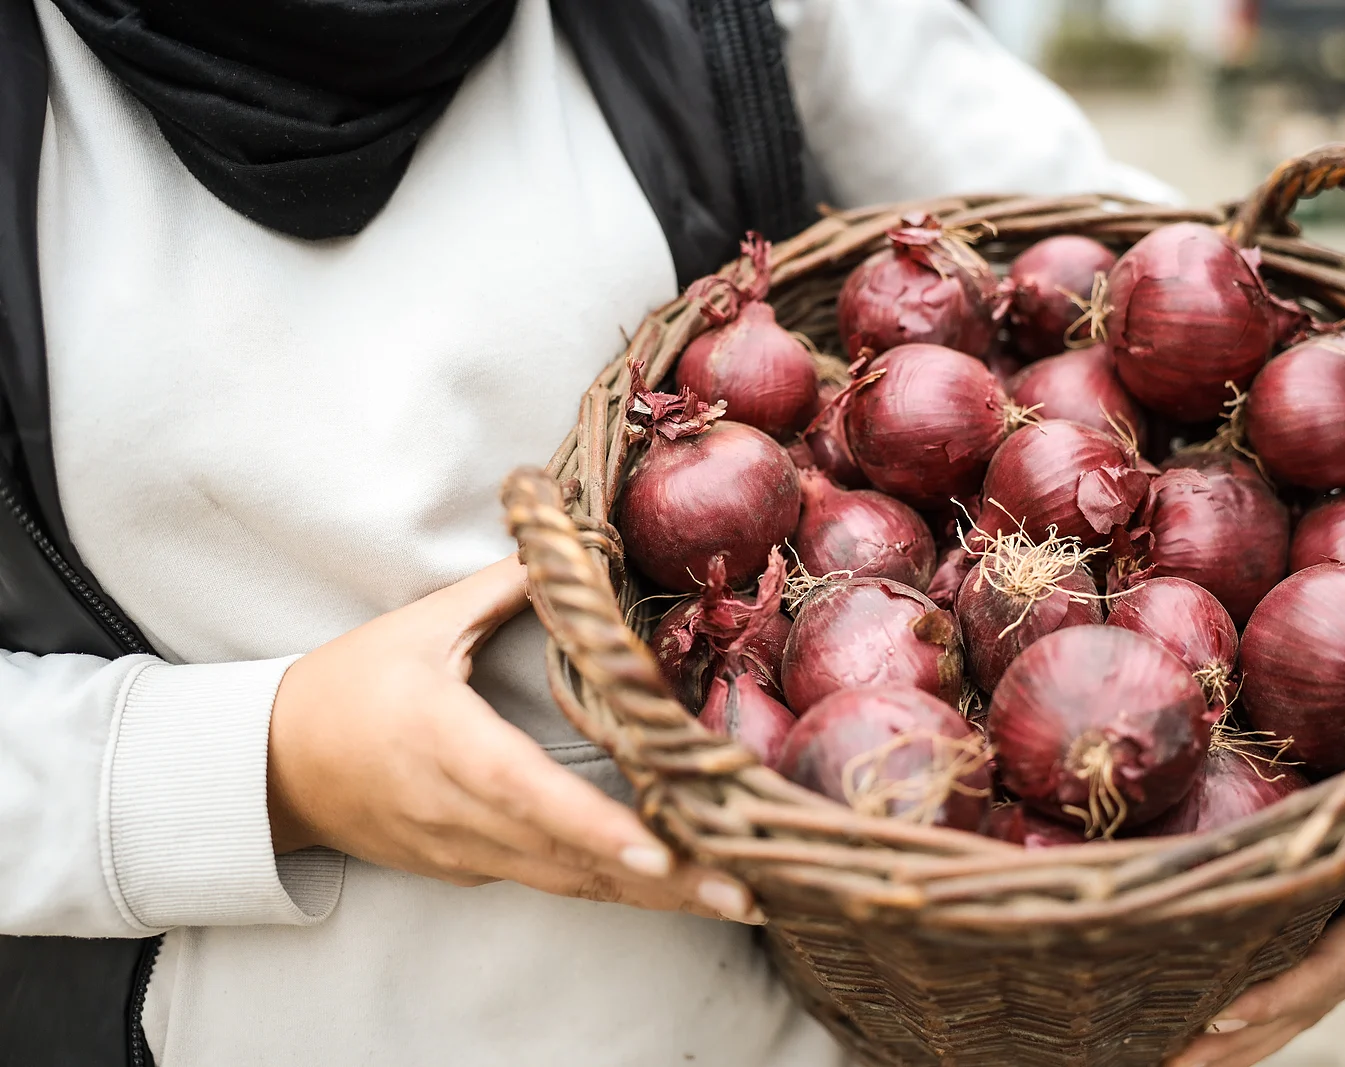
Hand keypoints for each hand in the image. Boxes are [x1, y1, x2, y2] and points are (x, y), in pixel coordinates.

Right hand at [266, 555, 760, 922]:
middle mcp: (459, 813)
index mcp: (445, 745)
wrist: (272, 768)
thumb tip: (573, 544)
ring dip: (654, 898)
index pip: (529, 794)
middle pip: (571, 859)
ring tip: (737, 898)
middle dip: (664, 883)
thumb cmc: (345, 687)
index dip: (595, 828)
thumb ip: (499, 590)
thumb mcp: (418, 627)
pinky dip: (612, 887)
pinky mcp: (469, 868)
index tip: (662, 853)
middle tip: (750, 894)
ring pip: (570, 883)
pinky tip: (675, 886)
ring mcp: (464, 851)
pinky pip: (550, 880)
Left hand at [1165, 787, 1344, 1066]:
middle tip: (1169, 1066)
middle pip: (1296, 1010)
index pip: (1329, 972)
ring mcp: (1338, 949)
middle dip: (1234, 1042)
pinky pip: (1271, 983)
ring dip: (1225, 1042)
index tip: (1219, 1014)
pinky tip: (1181, 1024)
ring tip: (1162, 1063)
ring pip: (1280, 1010)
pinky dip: (1231, 1009)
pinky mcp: (1312, 938)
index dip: (1277, 996)